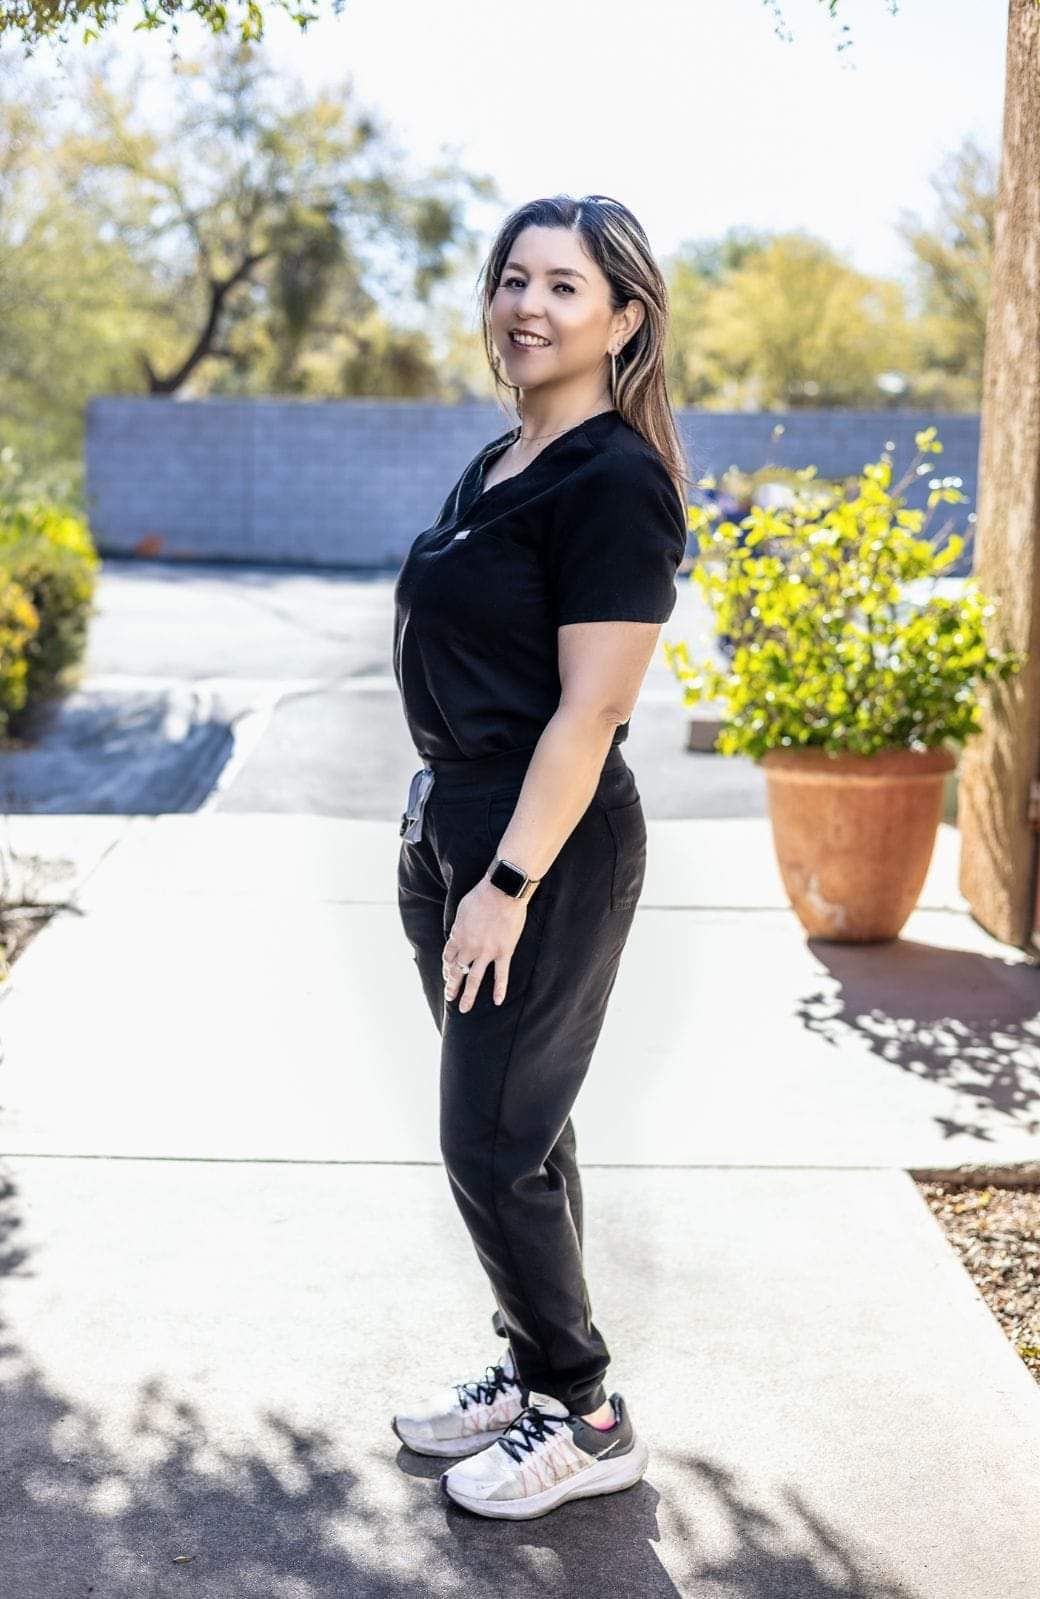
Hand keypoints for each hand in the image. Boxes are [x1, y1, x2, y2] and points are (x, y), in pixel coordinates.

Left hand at [443, 876, 531, 1011]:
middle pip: (457, 971)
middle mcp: (469, 947)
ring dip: (468, 995)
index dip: (447, 968)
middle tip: (449, 998)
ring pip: (474, 978)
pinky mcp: (504, 952)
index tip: (448, 976)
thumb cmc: (482, 895)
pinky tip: (497, 1001)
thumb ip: (460, 926)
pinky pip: (501, 975)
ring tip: (464, 1009)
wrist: (502, 891)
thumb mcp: (462, 909)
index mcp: (458, 936)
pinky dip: (499, 989)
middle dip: (452, 986)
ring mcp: (486, 952)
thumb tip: (458, 934)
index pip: (448, 957)